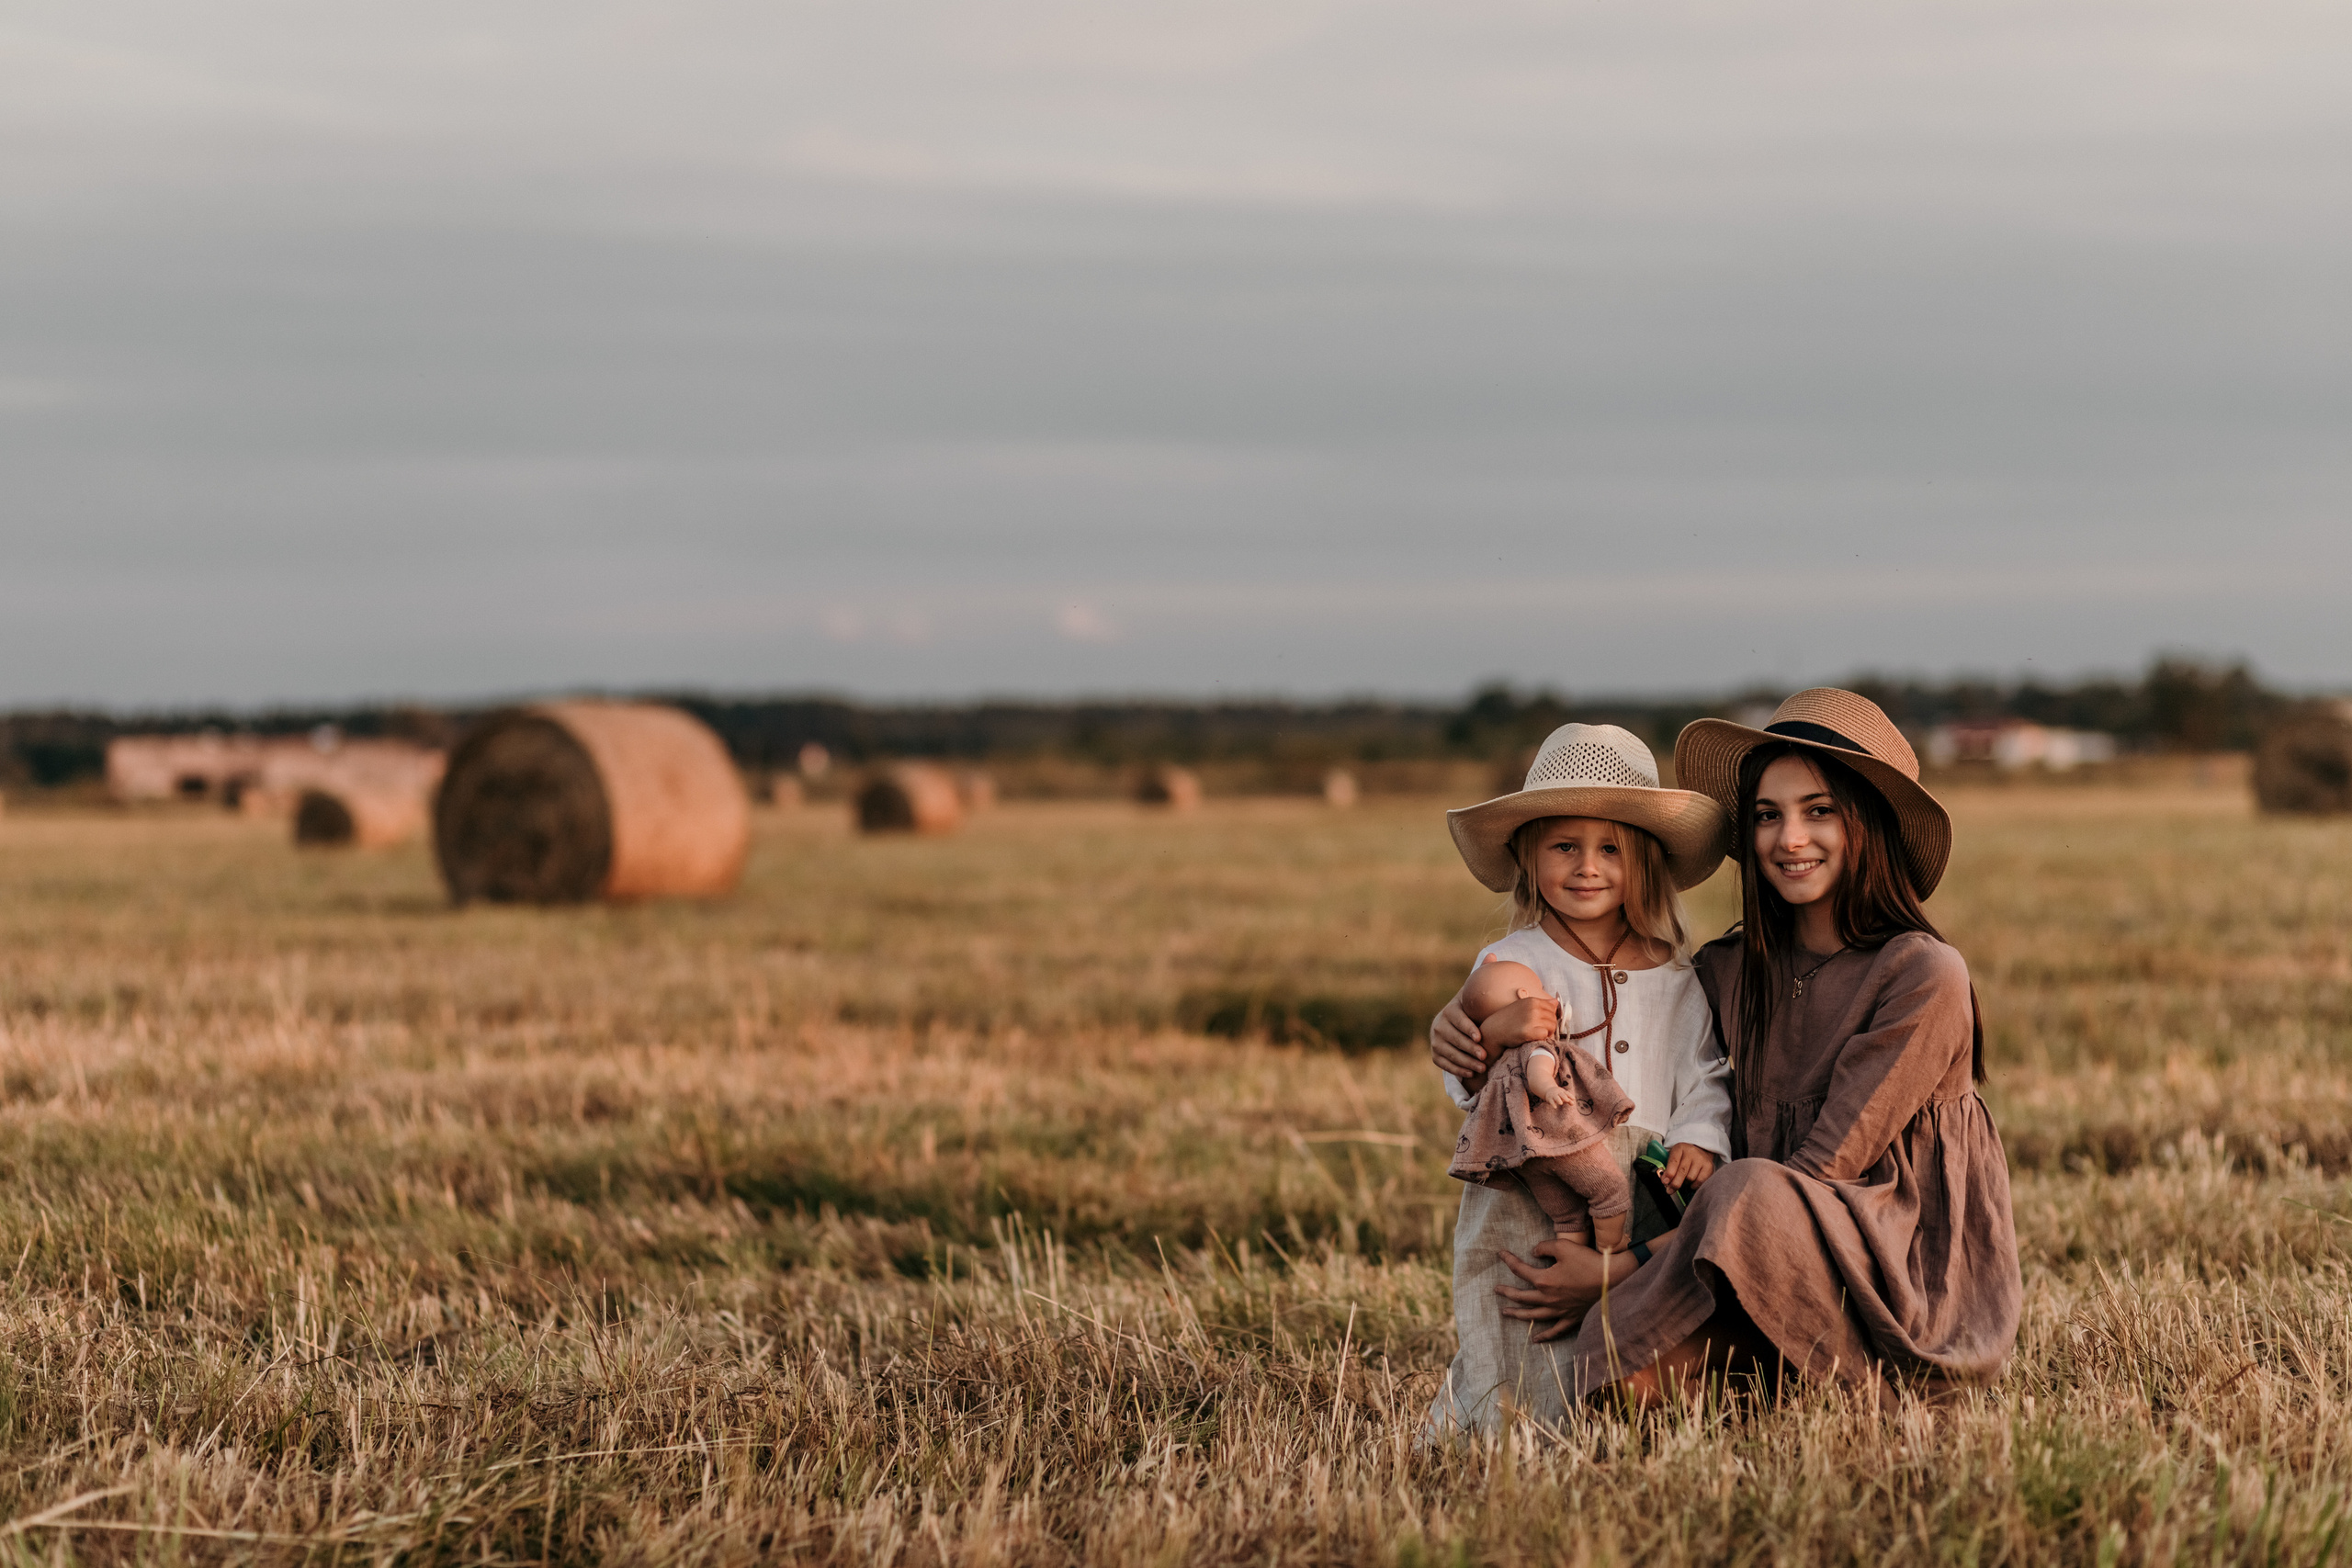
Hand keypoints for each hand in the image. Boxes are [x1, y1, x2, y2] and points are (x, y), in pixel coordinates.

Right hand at [1429, 992, 1487, 1081]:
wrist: (1455, 1023)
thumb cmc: (1476, 1014)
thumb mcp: (1478, 1005)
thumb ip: (1490, 1002)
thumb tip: (1520, 992)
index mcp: (1450, 1011)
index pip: (1458, 1019)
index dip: (1468, 1028)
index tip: (1480, 1037)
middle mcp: (1439, 1025)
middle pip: (1454, 1038)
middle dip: (1470, 1048)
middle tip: (1484, 1056)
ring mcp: (1435, 1040)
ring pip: (1450, 1053)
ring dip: (1466, 1062)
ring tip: (1482, 1068)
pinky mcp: (1435, 1053)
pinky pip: (1444, 1064)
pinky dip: (1457, 1070)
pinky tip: (1471, 1074)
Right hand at [1479, 994, 1559, 1046]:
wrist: (1493, 1031)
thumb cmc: (1507, 1020)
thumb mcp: (1522, 1007)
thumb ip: (1540, 1004)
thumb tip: (1555, 1001)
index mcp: (1531, 1000)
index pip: (1552, 1007)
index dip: (1549, 1016)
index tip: (1542, 1022)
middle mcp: (1532, 1008)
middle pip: (1553, 1017)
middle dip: (1549, 1025)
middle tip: (1539, 1030)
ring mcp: (1530, 1020)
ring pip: (1552, 1026)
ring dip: (1547, 1032)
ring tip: (1537, 1034)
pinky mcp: (1528, 1032)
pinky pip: (1545, 1035)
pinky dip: (1542, 1038)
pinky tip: (1533, 1038)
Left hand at [1494, 1239, 1639, 1341]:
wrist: (1613, 1279)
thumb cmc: (1588, 1261)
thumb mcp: (1564, 1246)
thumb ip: (1545, 1247)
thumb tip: (1533, 1252)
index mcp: (1544, 1280)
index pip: (1520, 1270)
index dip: (1509, 1260)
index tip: (1500, 1254)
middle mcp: (1549, 1298)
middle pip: (1522, 1297)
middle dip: (1507, 1292)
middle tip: (1496, 1289)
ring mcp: (1560, 1311)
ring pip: (1533, 1315)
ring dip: (1518, 1314)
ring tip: (1505, 1313)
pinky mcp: (1572, 1318)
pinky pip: (1555, 1330)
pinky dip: (1544, 1336)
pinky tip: (1536, 1339)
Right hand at [1537, 1083, 1576, 1108]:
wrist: (1548, 1090)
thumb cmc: (1558, 1094)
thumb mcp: (1563, 1096)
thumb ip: (1568, 1100)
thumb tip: (1573, 1104)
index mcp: (1562, 1091)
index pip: (1567, 1093)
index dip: (1570, 1096)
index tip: (1573, 1099)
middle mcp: (1558, 1093)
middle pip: (1561, 1094)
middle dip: (1564, 1097)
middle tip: (1567, 1100)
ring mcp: (1553, 1095)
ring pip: (1556, 1097)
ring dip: (1558, 1100)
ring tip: (1561, 1103)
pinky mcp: (1549, 1099)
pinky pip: (1551, 1101)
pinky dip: (1553, 1104)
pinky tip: (1555, 1107)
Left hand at [1661, 1143, 1717, 1189]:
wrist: (1700, 1151)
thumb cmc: (1683, 1157)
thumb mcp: (1674, 1157)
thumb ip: (1668, 1168)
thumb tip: (1665, 1181)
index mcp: (1679, 1148)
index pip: (1674, 1161)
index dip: (1669, 1173)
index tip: (1664, 1182)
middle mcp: (1691, 1152)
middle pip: (1682, 1171)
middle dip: (1675, 1183)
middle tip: (1670, 1191)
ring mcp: (1701, 1159)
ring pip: (1691, 1178)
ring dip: (1685, 1183)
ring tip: (1684, 1181)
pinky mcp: (1709, 1166)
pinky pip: (1700, 1181)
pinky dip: (1694, 1185)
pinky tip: (1691, 1183)